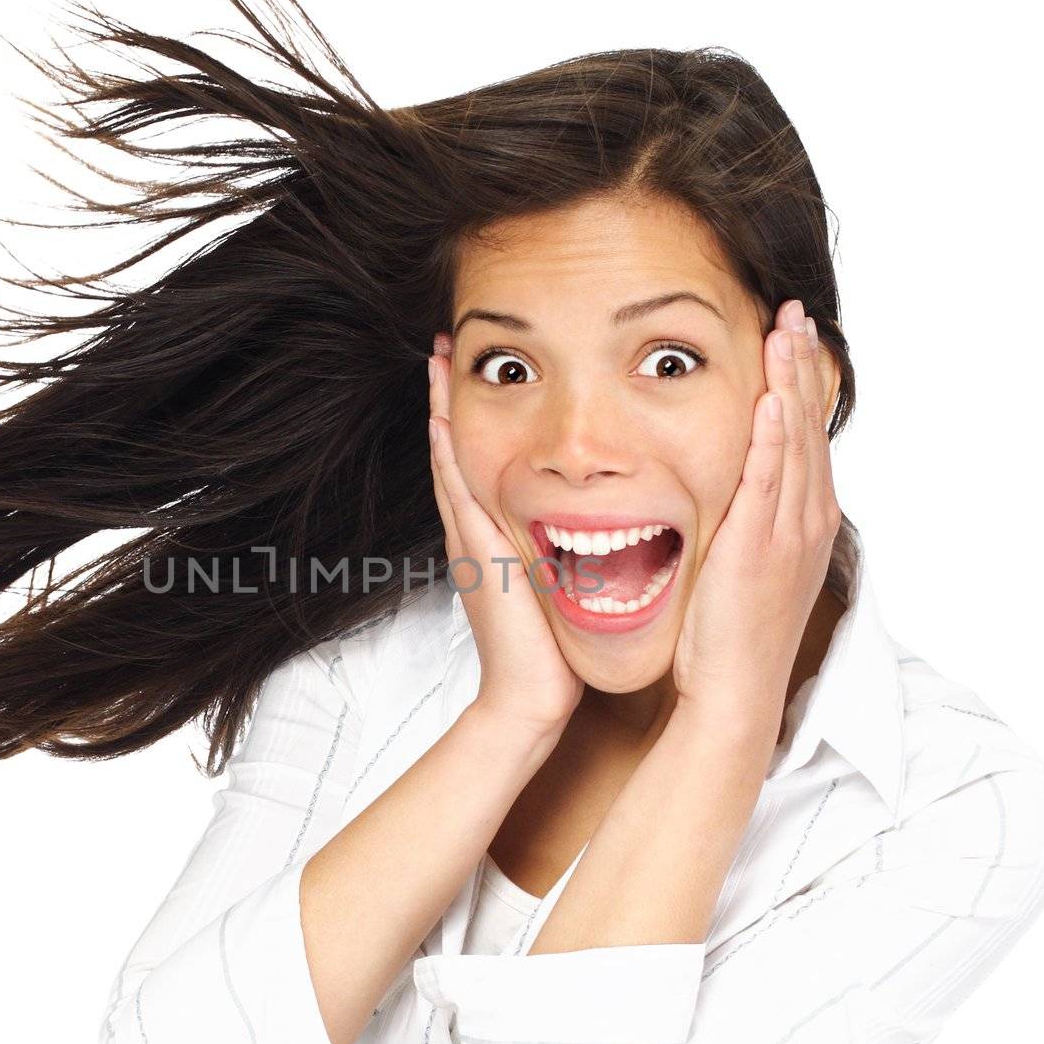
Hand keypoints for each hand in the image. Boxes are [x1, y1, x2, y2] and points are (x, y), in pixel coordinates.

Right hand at [429, 335, 583, 734]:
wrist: (532, 697)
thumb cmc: (552, 650)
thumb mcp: (564, 588)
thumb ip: (572, 557)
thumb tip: (604, 531)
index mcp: (499, 539)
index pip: (485, 464)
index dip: (478, 419)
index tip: (484, 372)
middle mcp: (478, 533)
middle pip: (458, 451)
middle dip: (453, 400)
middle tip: (447, 346)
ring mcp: (471, 541)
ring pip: (452, 460)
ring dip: (443, 410)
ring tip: (439, 361)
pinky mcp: (476, 553)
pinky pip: (456, 491)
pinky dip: (446, 452)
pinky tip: (442, 416)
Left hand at [670, 299, 842, 716]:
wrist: (733, 693)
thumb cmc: (728, 637)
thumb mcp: (744, 567)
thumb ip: (743, 524)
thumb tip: (729, 493)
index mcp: (801, 523)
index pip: (804, 439)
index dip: (800, 386)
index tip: (793, 339)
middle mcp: (804, 522)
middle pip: (808, 428)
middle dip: (803, 368)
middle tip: (797, 314)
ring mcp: (787, 534)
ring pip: (795, 444)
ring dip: (792, 385)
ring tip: (789, 333)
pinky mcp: (760, 549)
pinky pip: (770, 484)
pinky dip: (775, 441)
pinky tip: (771, 402)